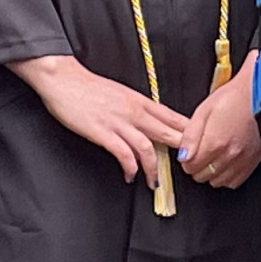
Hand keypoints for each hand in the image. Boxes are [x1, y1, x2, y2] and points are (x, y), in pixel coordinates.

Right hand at [11, 53, 190, 191]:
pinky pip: (123, 154)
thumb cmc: (89, 87)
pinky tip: (130, 175)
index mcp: (140, 101)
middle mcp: (134, 111)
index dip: (188, 134)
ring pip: (147, 148)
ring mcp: (118, 122)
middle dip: (179, 154)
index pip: (173, 118)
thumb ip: (137, 109)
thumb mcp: (121, 94)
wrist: (63, 79)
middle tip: (185, 170)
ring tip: (154, 182)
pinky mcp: (102, 132)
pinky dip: (130, 168)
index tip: (197, 148)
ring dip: (153, 168)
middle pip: (167, 133)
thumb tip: (151, 124)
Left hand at [180, 57, 260, 189]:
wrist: (259, 93)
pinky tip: (225, 161)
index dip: (186, 160)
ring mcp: (243, 160)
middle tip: (200, 152)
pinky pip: (235, 181)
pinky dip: (227, 175)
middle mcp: (229, 155)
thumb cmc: (233, 98)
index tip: (189, 152)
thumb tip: (183, 156)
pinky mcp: (253, 161)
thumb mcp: (203, 111)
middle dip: (197, 166)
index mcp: (214, 142)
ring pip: (218, 182)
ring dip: (212, 172)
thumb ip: (190, 137)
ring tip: (213, 156)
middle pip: (202, 176)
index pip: (190, 167)